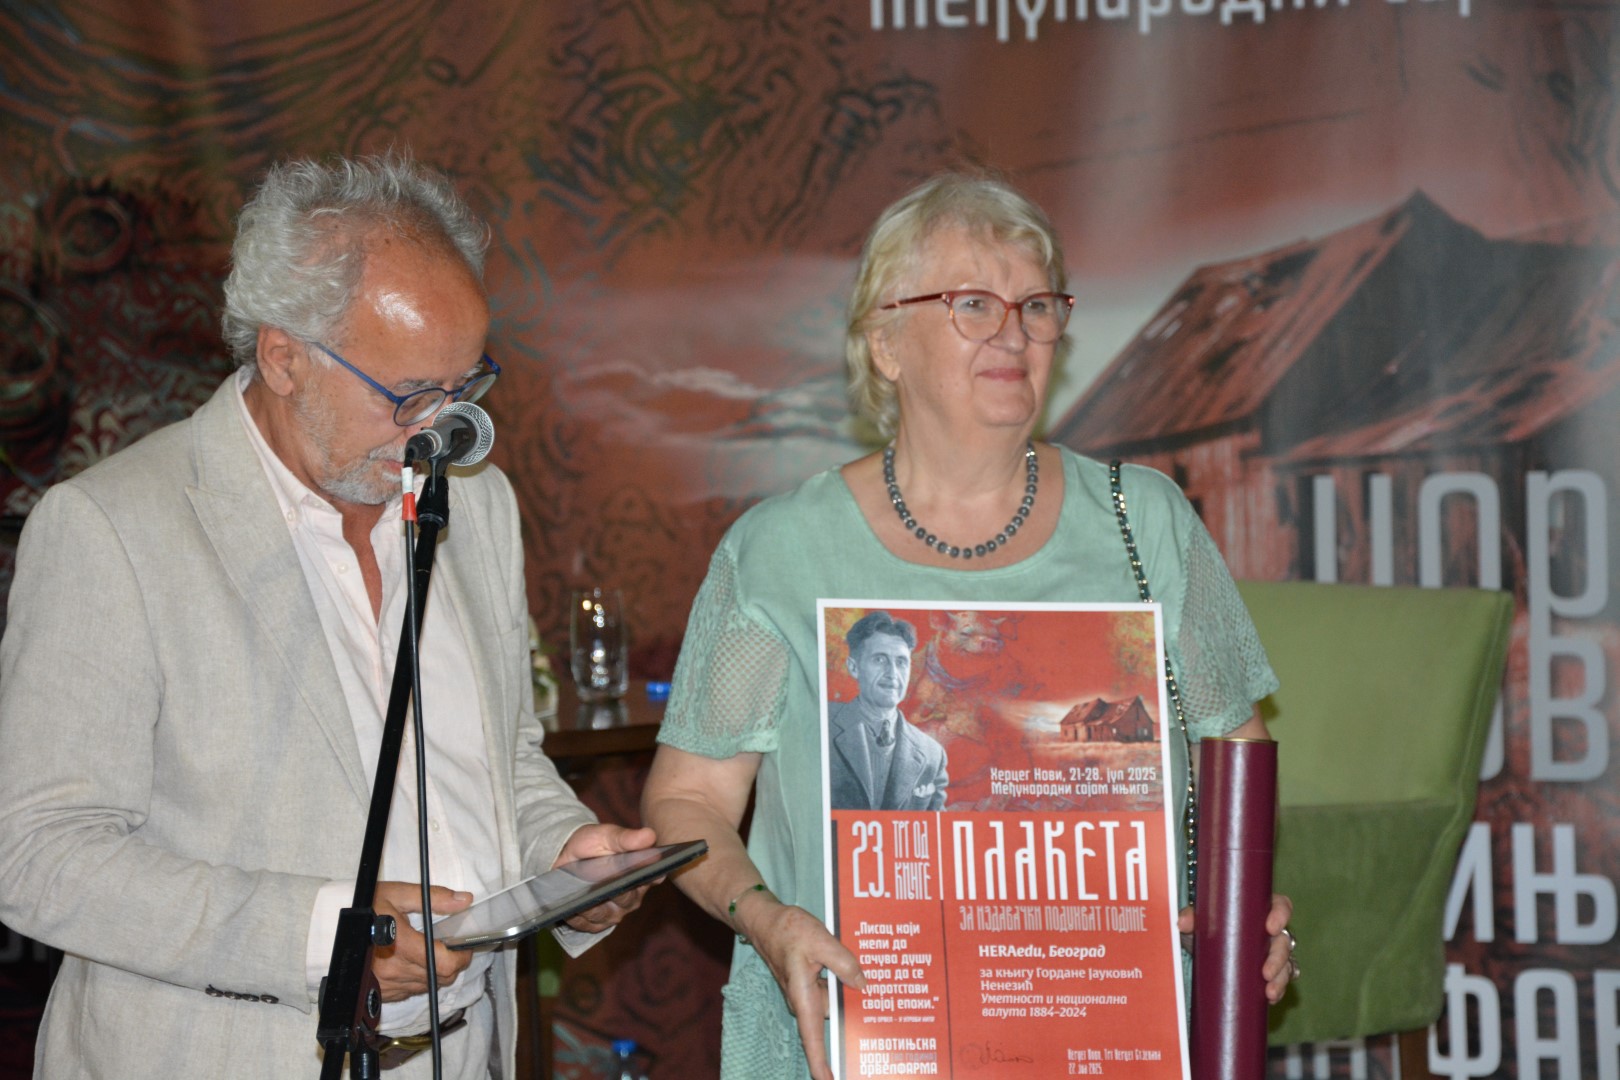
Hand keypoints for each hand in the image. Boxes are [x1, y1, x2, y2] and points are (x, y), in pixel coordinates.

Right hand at [369, 881, 474, 1001]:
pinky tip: (415, 963)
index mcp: (401, 945)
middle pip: (442, 977)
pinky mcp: (383, 993)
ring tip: (434, 952)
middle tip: (452, 946)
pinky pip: (412, 991)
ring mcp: (388, 985)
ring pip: (429, 986)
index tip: (463, 945)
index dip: (461, 956)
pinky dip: (421, 980)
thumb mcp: (397, 894)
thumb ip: (433, 897)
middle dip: (454, 963)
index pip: (445, 964)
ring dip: (438, 972)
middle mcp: (395, 970)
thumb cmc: (364, 909)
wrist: (329, 931)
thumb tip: (464, 900)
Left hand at [554, 823, 659, 934]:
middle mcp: (632, 897)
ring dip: (592, 904)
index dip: (646, 876)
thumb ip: (626, 838)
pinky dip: (577, 915)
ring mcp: (615, 913)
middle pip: (626, 897)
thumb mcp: (607, 836)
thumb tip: (649, 835)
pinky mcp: (595, 924)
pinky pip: (586, 923)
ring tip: (581, 896)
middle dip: (614, 889)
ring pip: (604, 913)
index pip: (652, 877)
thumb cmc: (592, 844)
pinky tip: (570, 906)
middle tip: (603, 881)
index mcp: (643, 874)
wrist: (566, 856)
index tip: (638, 871)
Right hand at [737, 893, 866, 1079]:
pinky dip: (844, 982)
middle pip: (833, 1018)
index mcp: (804, 997)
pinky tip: (857, 970)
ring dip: (850, 993)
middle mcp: (805, 1001)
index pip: (812, 1039)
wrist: (766, 920)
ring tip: (869, 981)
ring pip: (835, 1001)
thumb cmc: (788, 930)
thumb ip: (843, 962)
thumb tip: (862, 985)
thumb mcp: (820, 940)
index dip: (820, 1064)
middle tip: (879, 1014)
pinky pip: (832, 989)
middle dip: (853, 1017)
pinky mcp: (811, 982)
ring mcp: (808, 992)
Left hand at [1176, 892, 1296, 1003]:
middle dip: (1278, 958)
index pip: (1280, 905)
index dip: (1280, 914)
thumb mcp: (1198, 921)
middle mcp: (1270, 932)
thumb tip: (1184, 923)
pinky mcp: (1270, 972)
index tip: (1270, 927)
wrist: (1202, 952)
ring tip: (1269, 991)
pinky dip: (1277, 990)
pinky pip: (1281, 981)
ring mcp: (1272, 952)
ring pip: (1287, 963)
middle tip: (1265, 972)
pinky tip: (1270, 998)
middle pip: (1284, 940)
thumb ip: (1191, 916)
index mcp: (1258, 911)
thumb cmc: (1207, 928)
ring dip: (1280, 978)